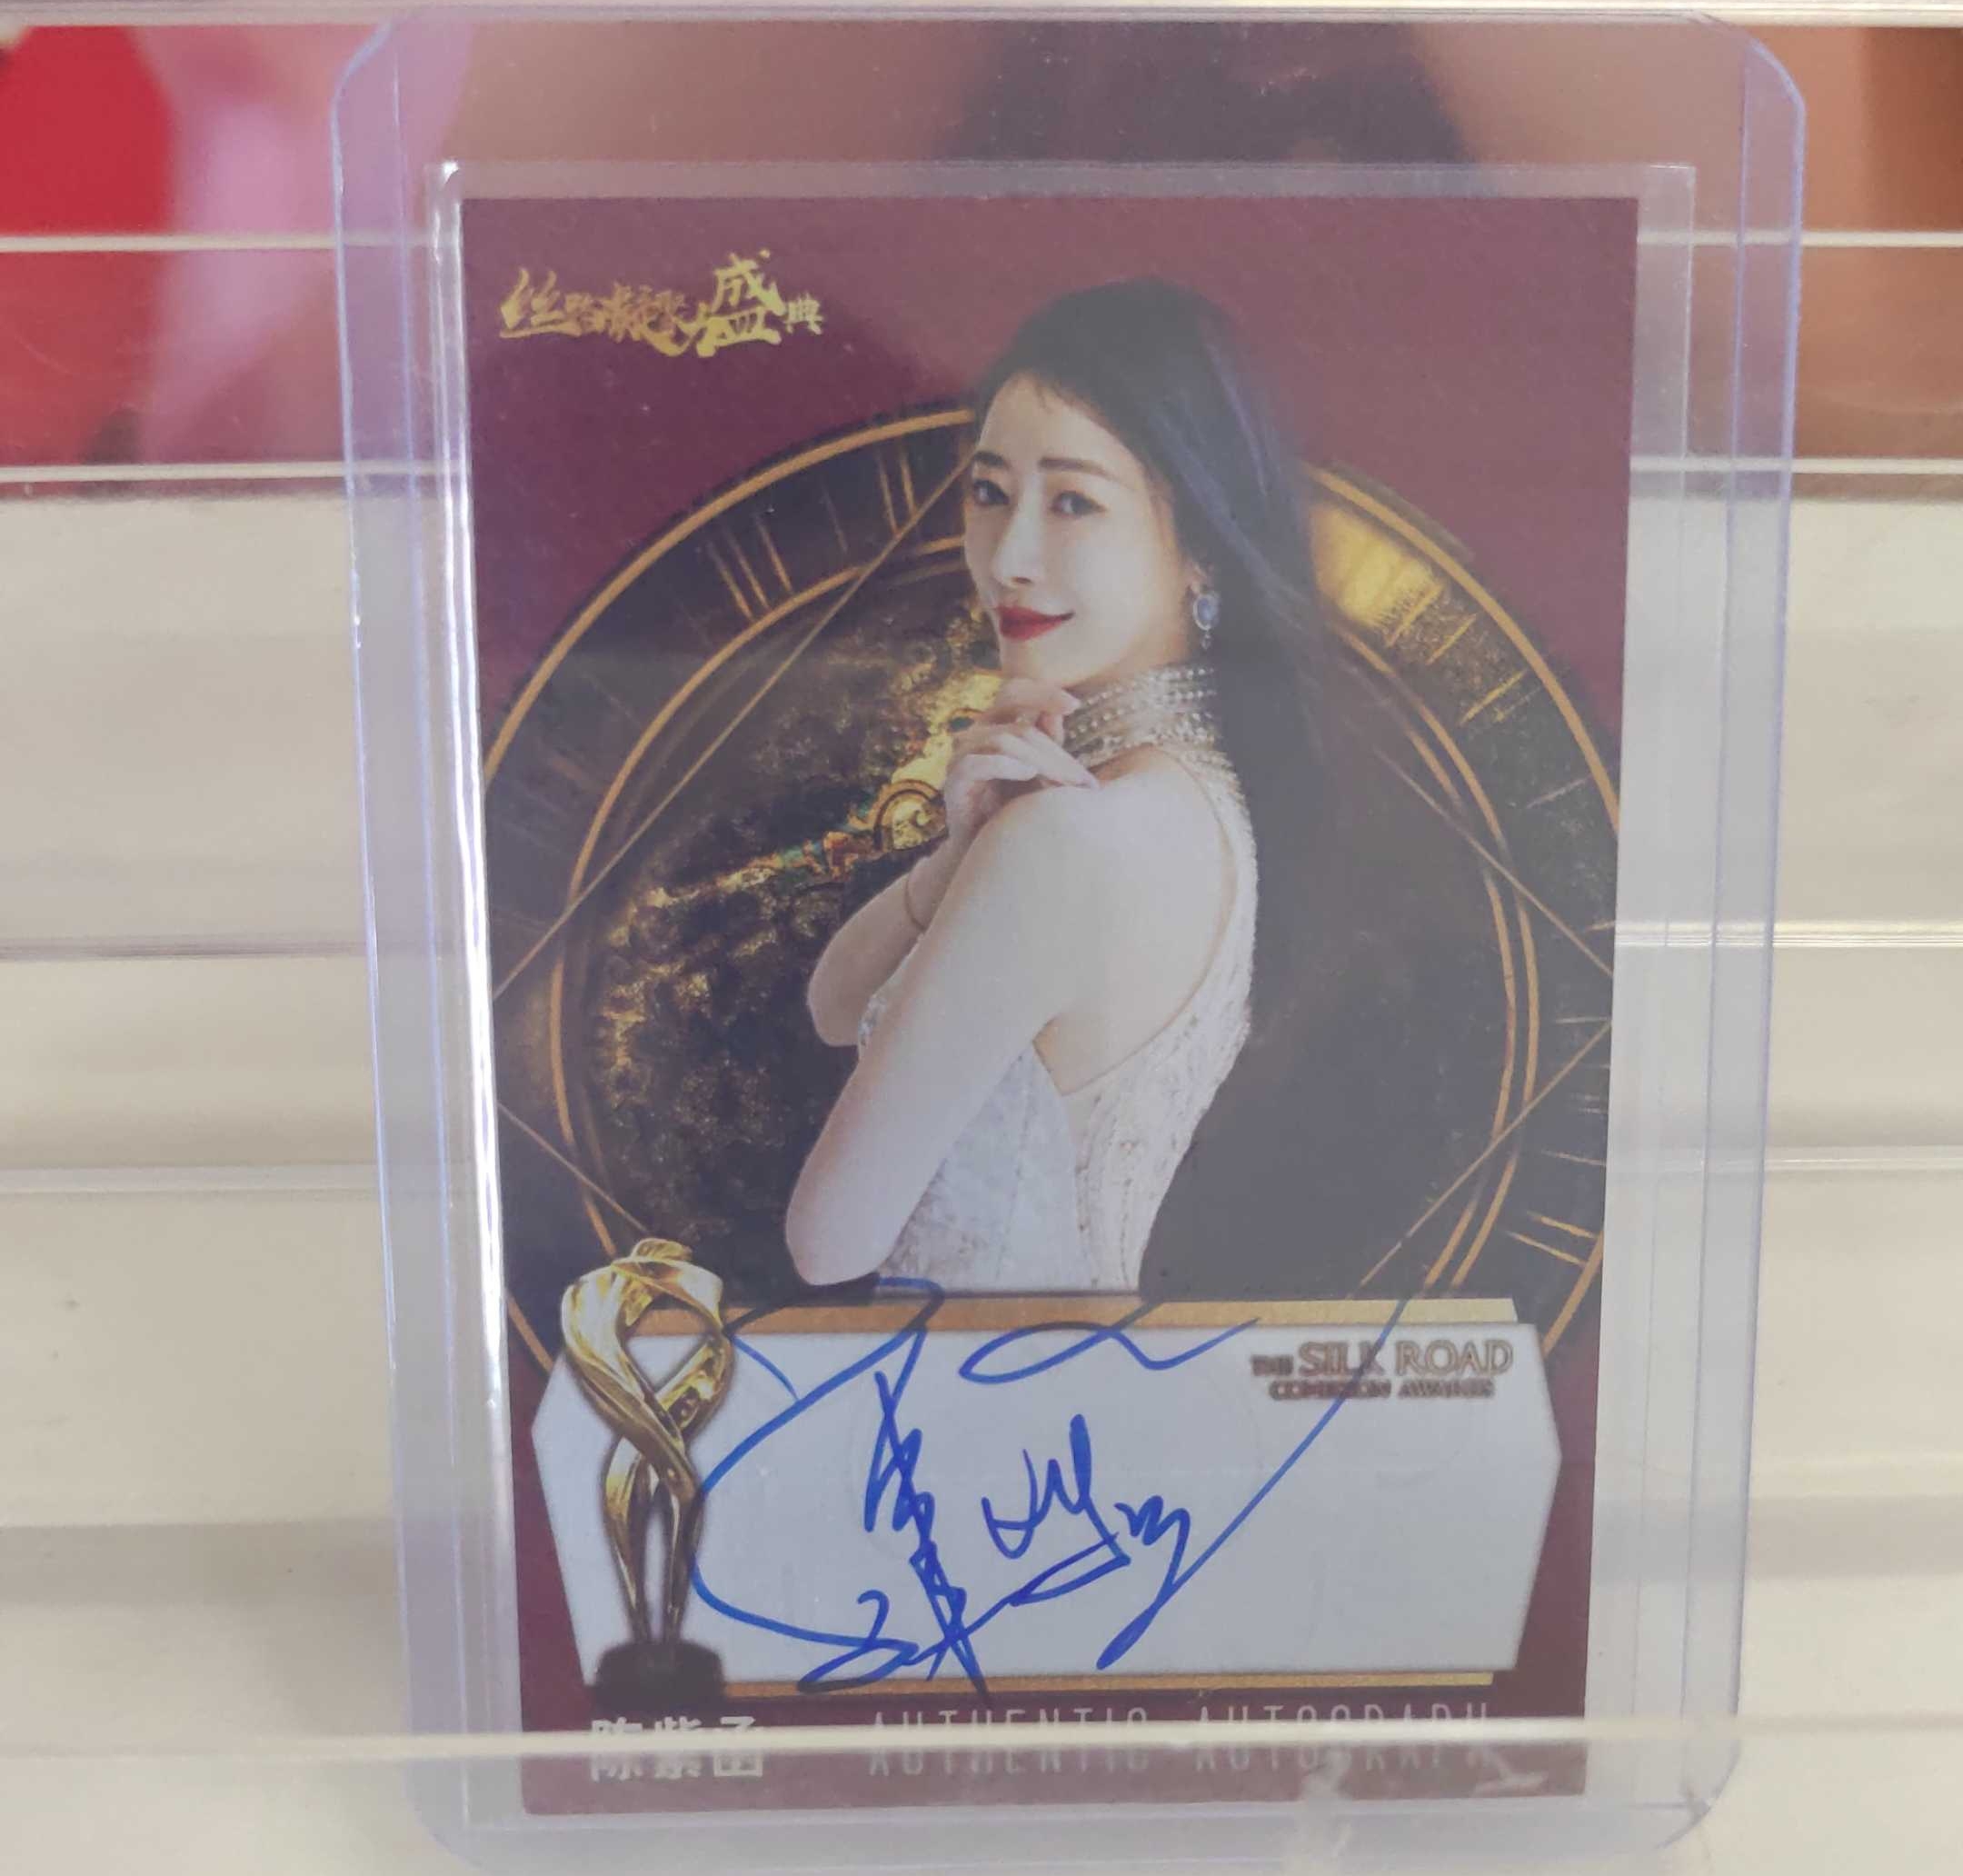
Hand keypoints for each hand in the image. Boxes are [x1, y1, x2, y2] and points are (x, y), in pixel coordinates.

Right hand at [940, 677, 1097, 854]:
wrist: (984, 850)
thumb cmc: (1013, 808)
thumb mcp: (1038, 774)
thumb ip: (1047, 745)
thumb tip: (1059, 713)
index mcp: (994, 725)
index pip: (1013, 692)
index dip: (1042, 693)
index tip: (1075, 705)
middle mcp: (974, 735)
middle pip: (1020, 728)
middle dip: (1057, 755)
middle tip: (1085, 783)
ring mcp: (961, 756)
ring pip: (1004, 741)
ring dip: (1041, 763)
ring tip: (1066, 786)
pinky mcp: (953, 780)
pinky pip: (977, 763)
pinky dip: (1005, 765)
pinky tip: (1028, 774)